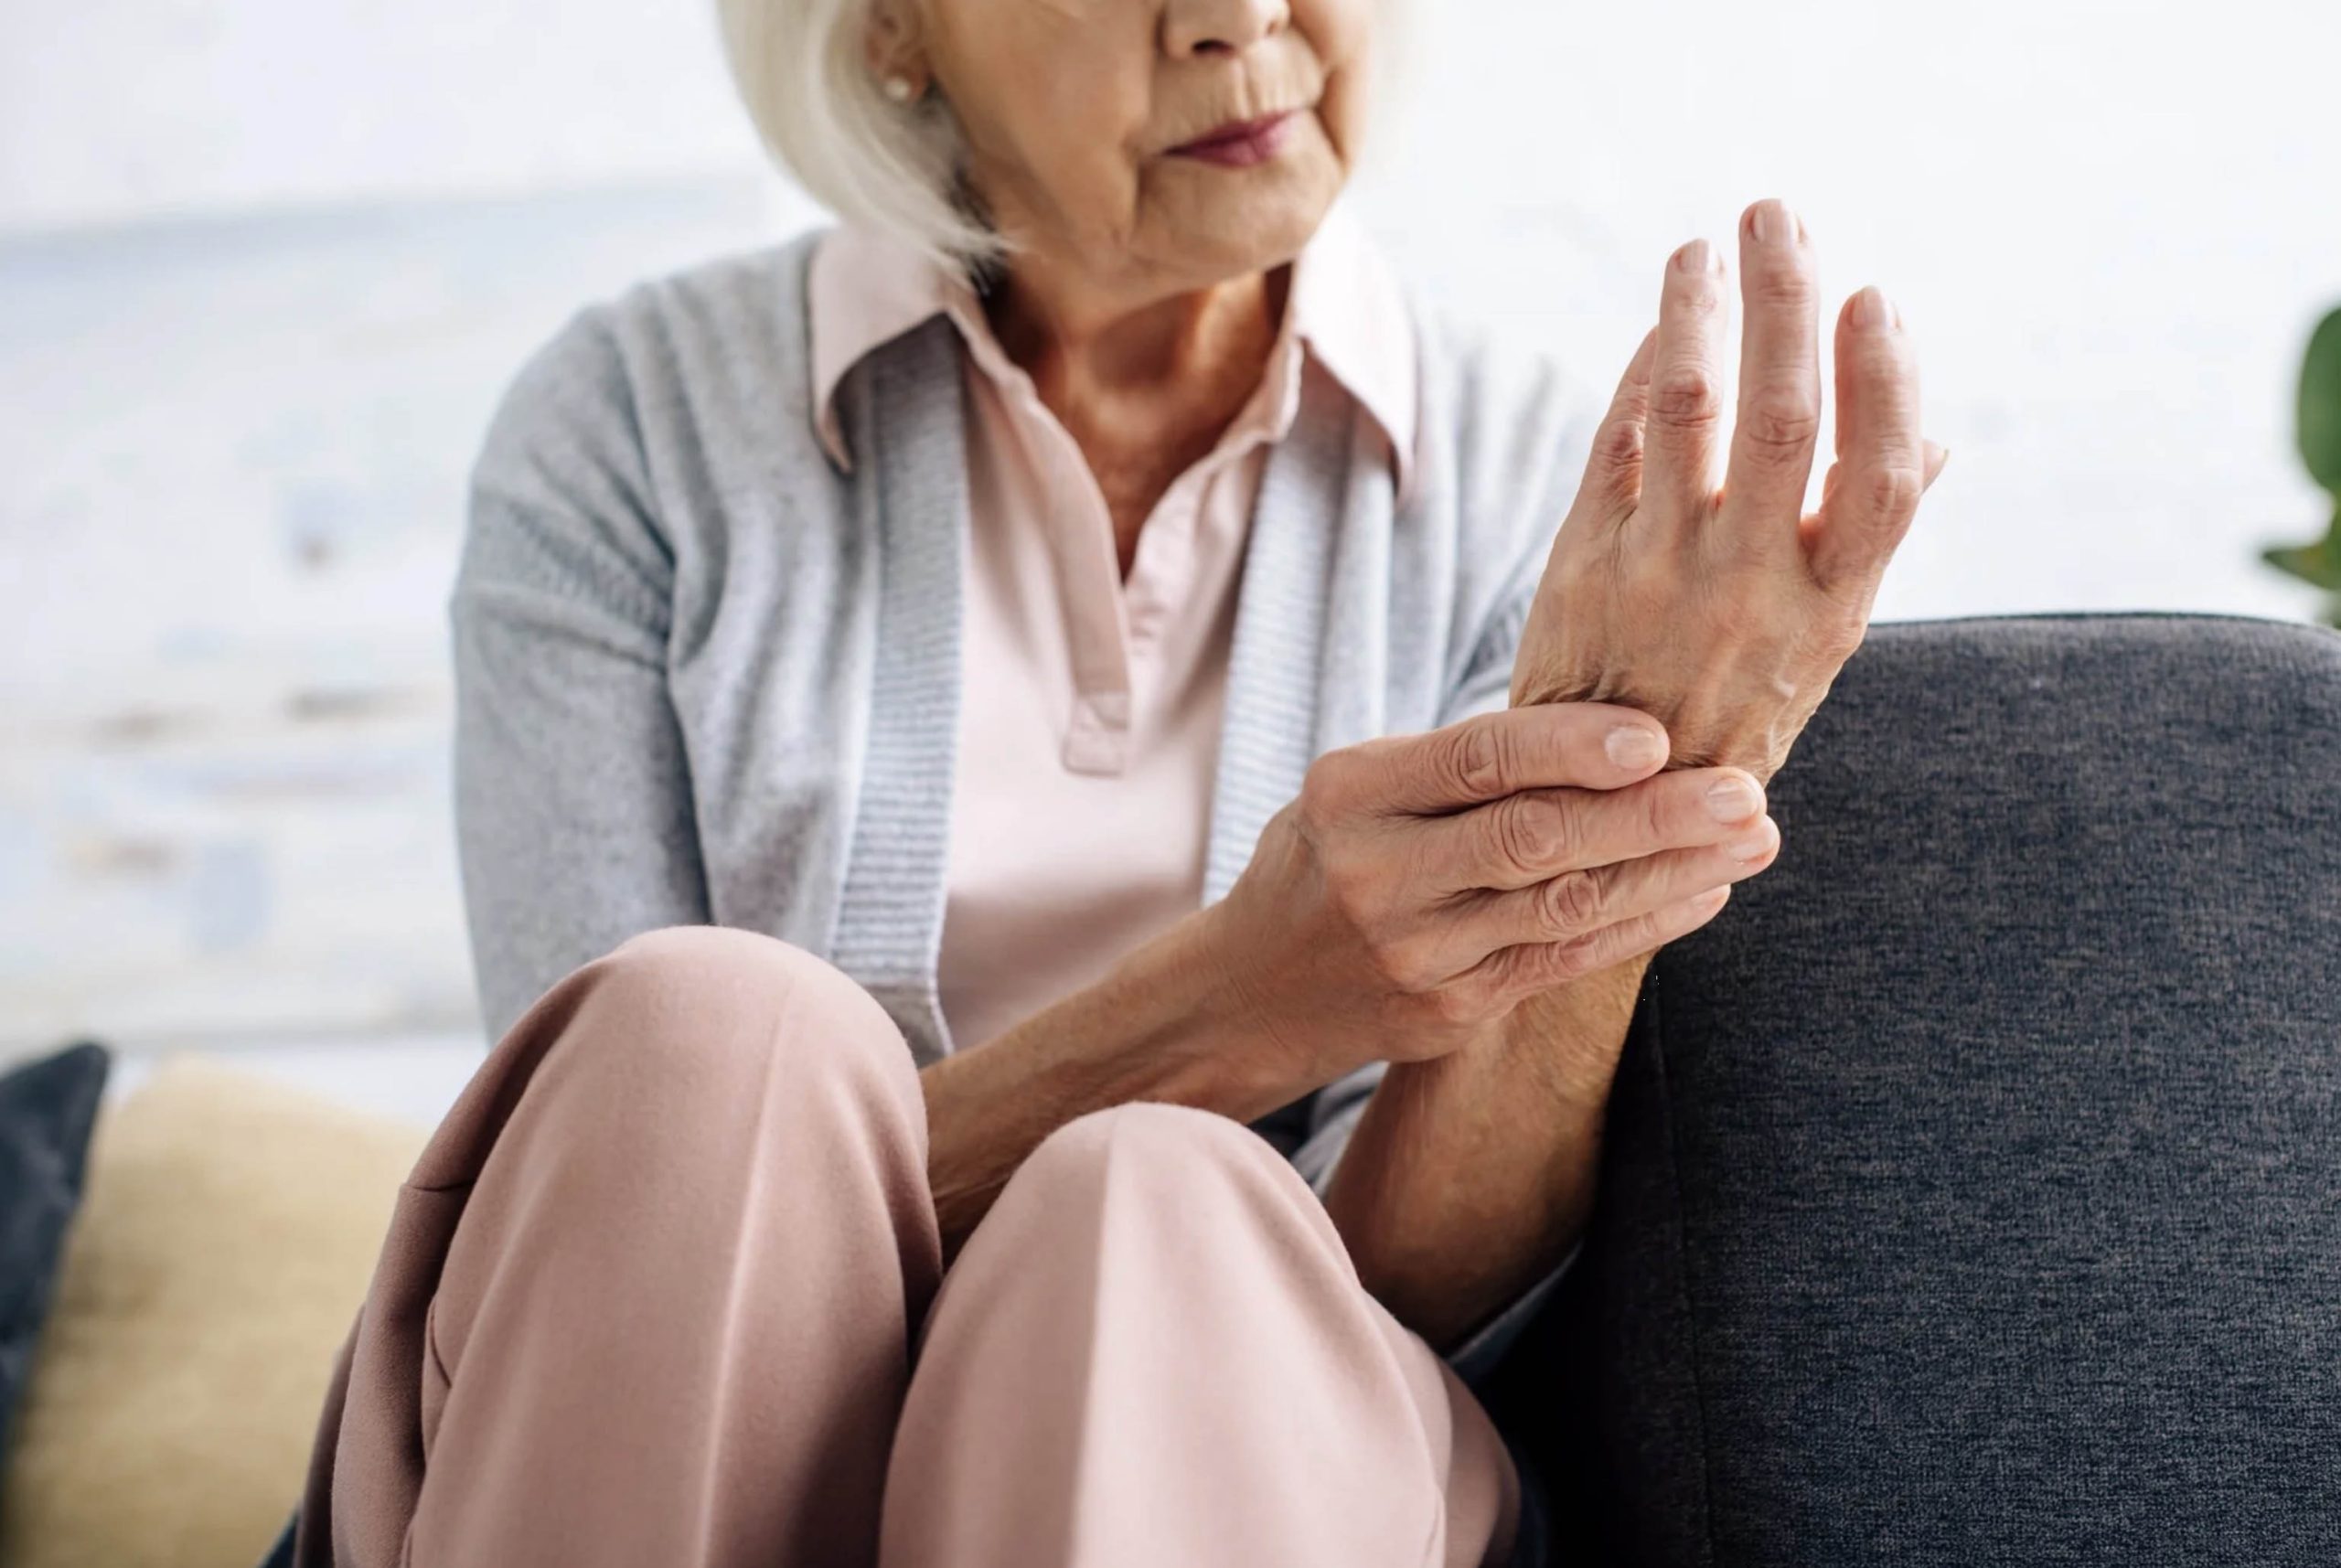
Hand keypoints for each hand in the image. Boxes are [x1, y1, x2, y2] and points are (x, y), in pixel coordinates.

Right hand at [1201, 703, 1775, 1085]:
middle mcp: (1377, 874)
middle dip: (1651, 815)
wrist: (1251, 989)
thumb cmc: (1331, 855)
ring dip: (1670, 871)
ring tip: (1754, 838)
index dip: (1571, 747)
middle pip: (1532, 838)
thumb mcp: (1358, 790)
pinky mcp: (1448, 1010)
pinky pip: (1562, 963)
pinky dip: (1641, 924)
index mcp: (1352, 793)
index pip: (1476, 761)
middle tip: (1744, 790)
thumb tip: (1616, 728)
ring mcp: (1414, 952)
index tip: (1660, 735)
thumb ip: (1460, 766)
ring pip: (1562, 906)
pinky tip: (1704, 892)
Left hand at [1508, 198, 1949, 783]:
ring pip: (1686, 408)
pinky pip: (1615, 441)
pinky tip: (1655, 324)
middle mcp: (1750, 590)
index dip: (1888, 380)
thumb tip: (1938, 437)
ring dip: (1697, 309)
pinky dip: (1636, 371)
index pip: (1882, 478)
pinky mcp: (1583, 564)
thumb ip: (1867, 543)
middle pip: (1786, 417)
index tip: (1878, 299)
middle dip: (1787, 299)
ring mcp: (1659, 575)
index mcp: (1831, 612)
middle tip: (1780, 215)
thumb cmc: (1730, 714)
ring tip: (1704, 245)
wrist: (1604, 810)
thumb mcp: (1822, 653)